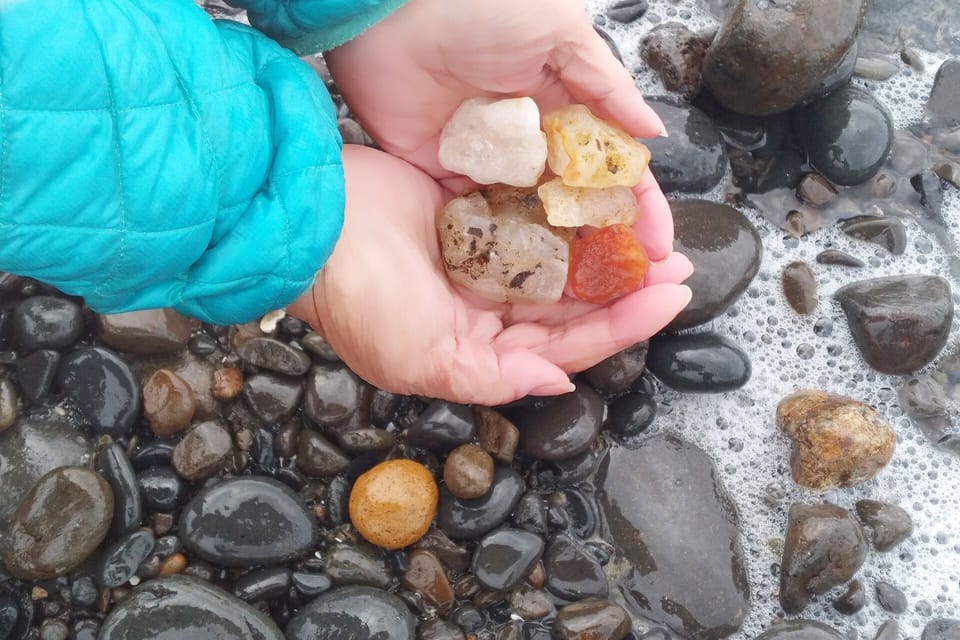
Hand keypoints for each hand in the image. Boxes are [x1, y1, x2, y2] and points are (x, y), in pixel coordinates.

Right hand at [288, 146, 691, 405]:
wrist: (314, 225)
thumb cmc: (360, 301)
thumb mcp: (422, 360)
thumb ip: (492, 379)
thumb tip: (557, 385)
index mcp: (479, 349)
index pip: (565, 345)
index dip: (621, 325)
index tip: (670, 299)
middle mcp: (487, 308)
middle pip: (572, 303)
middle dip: (626, 287)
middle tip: (678, 264)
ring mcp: (483, 259)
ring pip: (560, 258)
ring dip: (606, 248)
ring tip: (655, 233)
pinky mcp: (476, 213)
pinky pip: (532, 215)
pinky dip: (568, 212)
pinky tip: (604, 201)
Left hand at [325, 0, 676, 262]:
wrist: (390, 10)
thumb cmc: (478, 5)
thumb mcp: (559, 33)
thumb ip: (606, 87)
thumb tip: (654, 133)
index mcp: (565, 107)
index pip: (611, 169)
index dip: (639, 208)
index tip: (658, 247)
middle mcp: (532, 142)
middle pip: (576, 204)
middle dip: (606, 243)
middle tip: (631, 285)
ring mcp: (491, 164)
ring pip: (534, 219)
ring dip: (560, 254)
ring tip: (588, 297)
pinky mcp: (447, 177)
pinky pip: (481, 219)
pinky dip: (503, 246)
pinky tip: (527, 279)